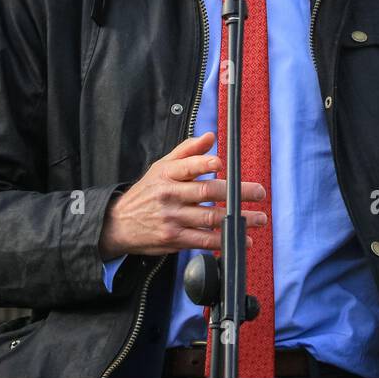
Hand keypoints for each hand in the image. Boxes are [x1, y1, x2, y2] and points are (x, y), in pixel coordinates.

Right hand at [97, 131, 267, 259]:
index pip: (188, 166)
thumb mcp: (161, 167)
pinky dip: (224, 241)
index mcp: (167, 174)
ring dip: (239, 219)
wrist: (118, 224)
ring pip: (211, 218)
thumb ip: (187, 151)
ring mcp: (172, 219)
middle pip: (207, 192)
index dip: (205, 164)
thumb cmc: (147, 192)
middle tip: (259, 192)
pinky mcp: (174, 239)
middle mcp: (170, 196)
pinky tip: (242, 239)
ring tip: (259, 218)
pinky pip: (203, 240)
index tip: (222, 163)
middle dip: (237, 193)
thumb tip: (210, 136)